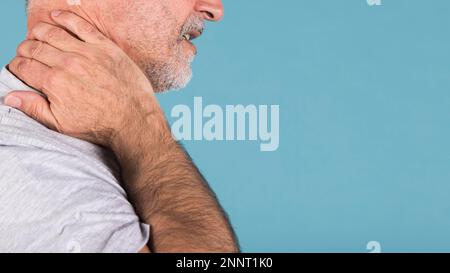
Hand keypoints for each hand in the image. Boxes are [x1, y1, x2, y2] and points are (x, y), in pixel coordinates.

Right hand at [5, 10, 157, 146]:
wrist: (133, 118)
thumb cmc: (100, 124)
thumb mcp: (62, 124)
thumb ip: (34, 108)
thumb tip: (10, 96)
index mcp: (54, 83)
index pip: (23, 66)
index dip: (17, 66)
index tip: (20, 68)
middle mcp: (67, 64)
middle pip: (34, 47)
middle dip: (25, 50)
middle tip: (27, 54)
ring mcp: (87, 53)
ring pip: (53, 33)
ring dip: (39, 32)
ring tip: (36, 36)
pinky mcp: (104, 46)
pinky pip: (80, 25)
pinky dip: (65, 18)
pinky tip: (56, 16)